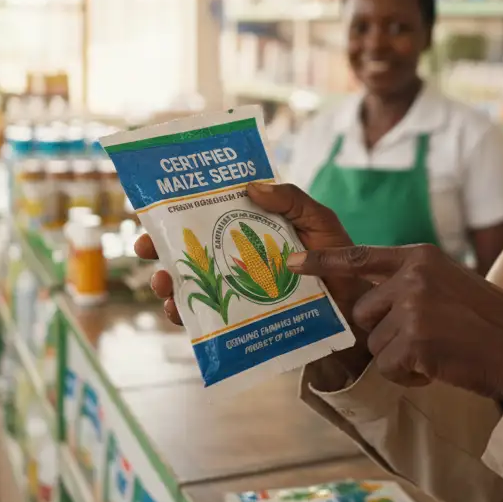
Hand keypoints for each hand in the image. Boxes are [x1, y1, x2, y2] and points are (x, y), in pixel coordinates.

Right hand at [141, 182, 374, 374]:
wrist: (356, 306)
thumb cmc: (339, 258)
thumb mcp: (319, 220)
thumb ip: (291, 199)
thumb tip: (250, 185)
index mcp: (250, 227)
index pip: (207, 214)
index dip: (177, 211)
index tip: (153, 208)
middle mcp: (237, 255)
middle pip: (188, 248)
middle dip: (160, 247)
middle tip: (146, 246)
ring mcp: (236, 286)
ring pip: (190, 281)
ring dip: (168, 280)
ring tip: (163, 281)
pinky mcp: (240, 316)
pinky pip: (205, 315)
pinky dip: (186, 313)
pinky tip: (179, 310)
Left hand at [288, 243, 502, 401]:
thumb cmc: (490, 322)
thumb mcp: (451, 283)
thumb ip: (413, 282)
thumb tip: (371, 301)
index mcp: (421, 256)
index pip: (360, 256)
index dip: (322, 262)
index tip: (291, 263)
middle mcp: (413, 275)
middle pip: (363, 311)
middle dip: (384, 332)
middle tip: (425, 339)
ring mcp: (414, 306)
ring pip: (375, 343)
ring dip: (400, 356)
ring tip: (438, 352)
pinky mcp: (415, 339)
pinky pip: (389, 366)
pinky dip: (411, 375)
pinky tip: (439, 367)